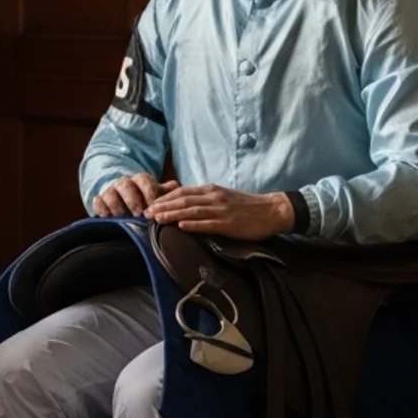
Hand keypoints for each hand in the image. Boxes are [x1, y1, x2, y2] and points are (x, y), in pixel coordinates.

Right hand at [92, 173, 179, 216]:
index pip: (143, 180)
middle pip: (125, 185)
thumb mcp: (156, 195)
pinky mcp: (100, 201)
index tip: (153, 206)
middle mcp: (123, 183)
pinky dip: (101, 209)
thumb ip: (166, 192)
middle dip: (132, 199)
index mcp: (139, 180)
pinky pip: (97, 202)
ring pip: (110, 193)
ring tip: (122, 217)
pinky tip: (107, 217)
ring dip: (116, 205)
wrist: (123, 200)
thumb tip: (176, 185)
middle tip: (138, 214)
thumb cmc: (144, 199)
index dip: (148, 192)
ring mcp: (110, 191)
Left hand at [143, 184, 293, 239]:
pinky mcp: (230, 223)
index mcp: (211, 190)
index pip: (182, 192)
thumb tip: (183, 206)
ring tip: (157, 219)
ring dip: (173, 214)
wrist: (271, 210)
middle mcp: (213, 197)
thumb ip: (204, 200)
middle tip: (145, 214)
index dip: (164, 198)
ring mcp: (221, 210)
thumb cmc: (246, 206)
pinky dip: (194, 224)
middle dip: (163, 206)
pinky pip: (209, 223)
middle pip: (183, 200)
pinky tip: (182, 227)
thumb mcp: (222, 197)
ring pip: (192, 210)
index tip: (149, 205)